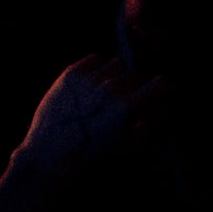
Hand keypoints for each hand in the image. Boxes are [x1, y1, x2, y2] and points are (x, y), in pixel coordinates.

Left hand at [14, 54, 162, 180]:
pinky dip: (95, 68)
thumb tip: (161, 112)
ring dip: (114, 76)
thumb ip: (147, 127)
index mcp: (126, 109)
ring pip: (116, 64)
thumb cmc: (89, 153)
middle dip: (132, 86)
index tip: (156, 90)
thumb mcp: (124, 146)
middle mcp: (110, 90)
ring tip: (101, 93)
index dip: (160, 88)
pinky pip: (94, 58)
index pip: (160, 84)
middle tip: (119, 101)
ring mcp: (90, 79)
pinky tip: (89, 85)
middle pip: (135, 74)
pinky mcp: (72, 72)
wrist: (51, 151)